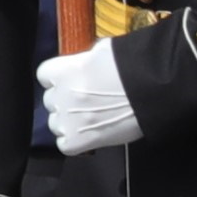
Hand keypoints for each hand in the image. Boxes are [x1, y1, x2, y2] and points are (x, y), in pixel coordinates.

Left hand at [37, 39, 139, 157]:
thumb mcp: (103, 52)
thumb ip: (85, 60)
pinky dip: (75, 142)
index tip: (72, 81)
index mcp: (62, 70)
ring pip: (56, 124)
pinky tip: (90, 135)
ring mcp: (67, 120)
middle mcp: (60, 95)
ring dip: (69, 122)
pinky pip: (64, 145)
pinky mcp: (77, 141)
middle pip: (51, 101)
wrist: (152, 90)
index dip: (59, 79)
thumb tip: (84, 64)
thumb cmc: (132, 65)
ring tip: (92, 119)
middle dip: (66, 101)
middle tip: (88, 101)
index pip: (44, 75)